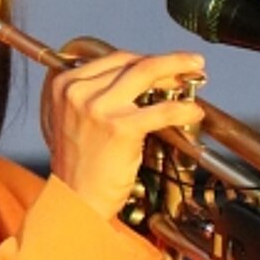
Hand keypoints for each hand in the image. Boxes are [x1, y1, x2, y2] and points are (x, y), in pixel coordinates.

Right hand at [43, 49, 205, 221]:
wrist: (76, 201)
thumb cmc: (81, 167)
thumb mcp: (77, 118)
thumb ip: (99, 94)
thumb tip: (143, 78)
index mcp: (64, 84)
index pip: (113, 60)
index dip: (145, 59)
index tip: (165, 62)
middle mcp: (78, 91)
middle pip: (131, 62)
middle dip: (165, 61)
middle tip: (189, 62)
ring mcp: (98, 107)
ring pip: (147, 73)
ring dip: (177, 69)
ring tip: (195, 72)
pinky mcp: (119, 127)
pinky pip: (160, 110)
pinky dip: (182, 109)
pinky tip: (193, 112)